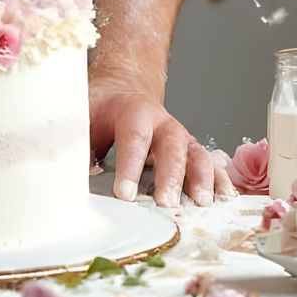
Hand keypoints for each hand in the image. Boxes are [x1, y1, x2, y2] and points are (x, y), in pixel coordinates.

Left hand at [89, 71, 234, 206]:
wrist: (122, 91)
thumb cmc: (102, 108)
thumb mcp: (84, 115)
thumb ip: (80, 142)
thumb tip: (70, 174)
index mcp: (133, 111)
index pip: (134, 136)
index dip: (130, 165)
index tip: (124, 193)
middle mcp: (162, 123)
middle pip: (171, 146)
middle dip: (171, 176)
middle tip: (166, 203)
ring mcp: (181, 137)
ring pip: (197, 154)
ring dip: (201, 180)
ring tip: (201, 204)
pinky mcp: (191, 151)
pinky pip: (211, 164)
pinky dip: (221, 181)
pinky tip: (226, 199)